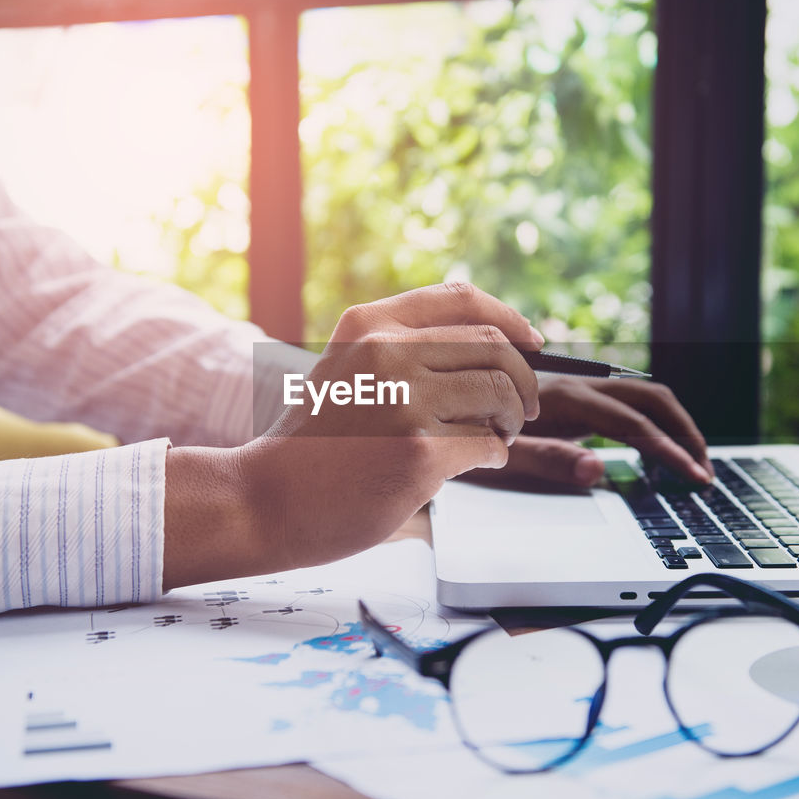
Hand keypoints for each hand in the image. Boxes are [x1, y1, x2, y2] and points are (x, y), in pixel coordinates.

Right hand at [163, 282, 543, 586]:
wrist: (265, 499)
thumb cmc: (313, 444)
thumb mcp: (346, 370)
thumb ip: (400, 352)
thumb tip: (489, 348)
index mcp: (369, 325)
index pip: (460, 299)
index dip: (509, 317)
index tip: (532, 340)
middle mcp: (387, 352)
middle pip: (493, 347)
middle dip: (522, 379)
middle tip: (524, 407)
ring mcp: (404, 401)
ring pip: (499, 394)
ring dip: (512, 418)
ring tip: (498, 436)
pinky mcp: (419, 452)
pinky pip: (487, 443)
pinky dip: (495, 453)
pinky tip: (478, 461)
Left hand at [467, 376, 711, 488]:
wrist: (422, 402)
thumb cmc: (455, 430)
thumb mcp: (495, 455)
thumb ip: (547, 461)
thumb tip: (599, 469)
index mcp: (560, 398)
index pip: (632, 422)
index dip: (669, 449)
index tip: (694, 477)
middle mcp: (572, 386)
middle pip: (650, 397)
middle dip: (685, 431)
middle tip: (705, 472)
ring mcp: (573, 389)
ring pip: (641, 395)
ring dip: (673, 424)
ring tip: (690, 462)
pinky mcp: (569, 398)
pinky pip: (621, 402)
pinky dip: (650, 421)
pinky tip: (654, 450)